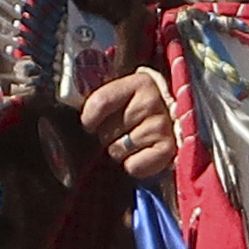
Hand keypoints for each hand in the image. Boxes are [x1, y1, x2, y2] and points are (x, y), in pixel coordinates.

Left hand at [76, 62, 180, 188]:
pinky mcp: (168, 149)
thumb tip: (67, 107)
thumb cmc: (142, 108)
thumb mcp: (127, 93)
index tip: (90, 124)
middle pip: (107, 131)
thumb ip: (105, 98)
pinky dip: (134, 165)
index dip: (89, 118)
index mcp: (139, 82)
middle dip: (109, 135)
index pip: (101, 102)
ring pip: (117, 150)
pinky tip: (144, 154)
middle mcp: (152, 101)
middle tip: (123, 131)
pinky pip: (133, 166)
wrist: (181, 120)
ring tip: (135, 142)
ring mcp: (162, 126)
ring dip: (121, 151)